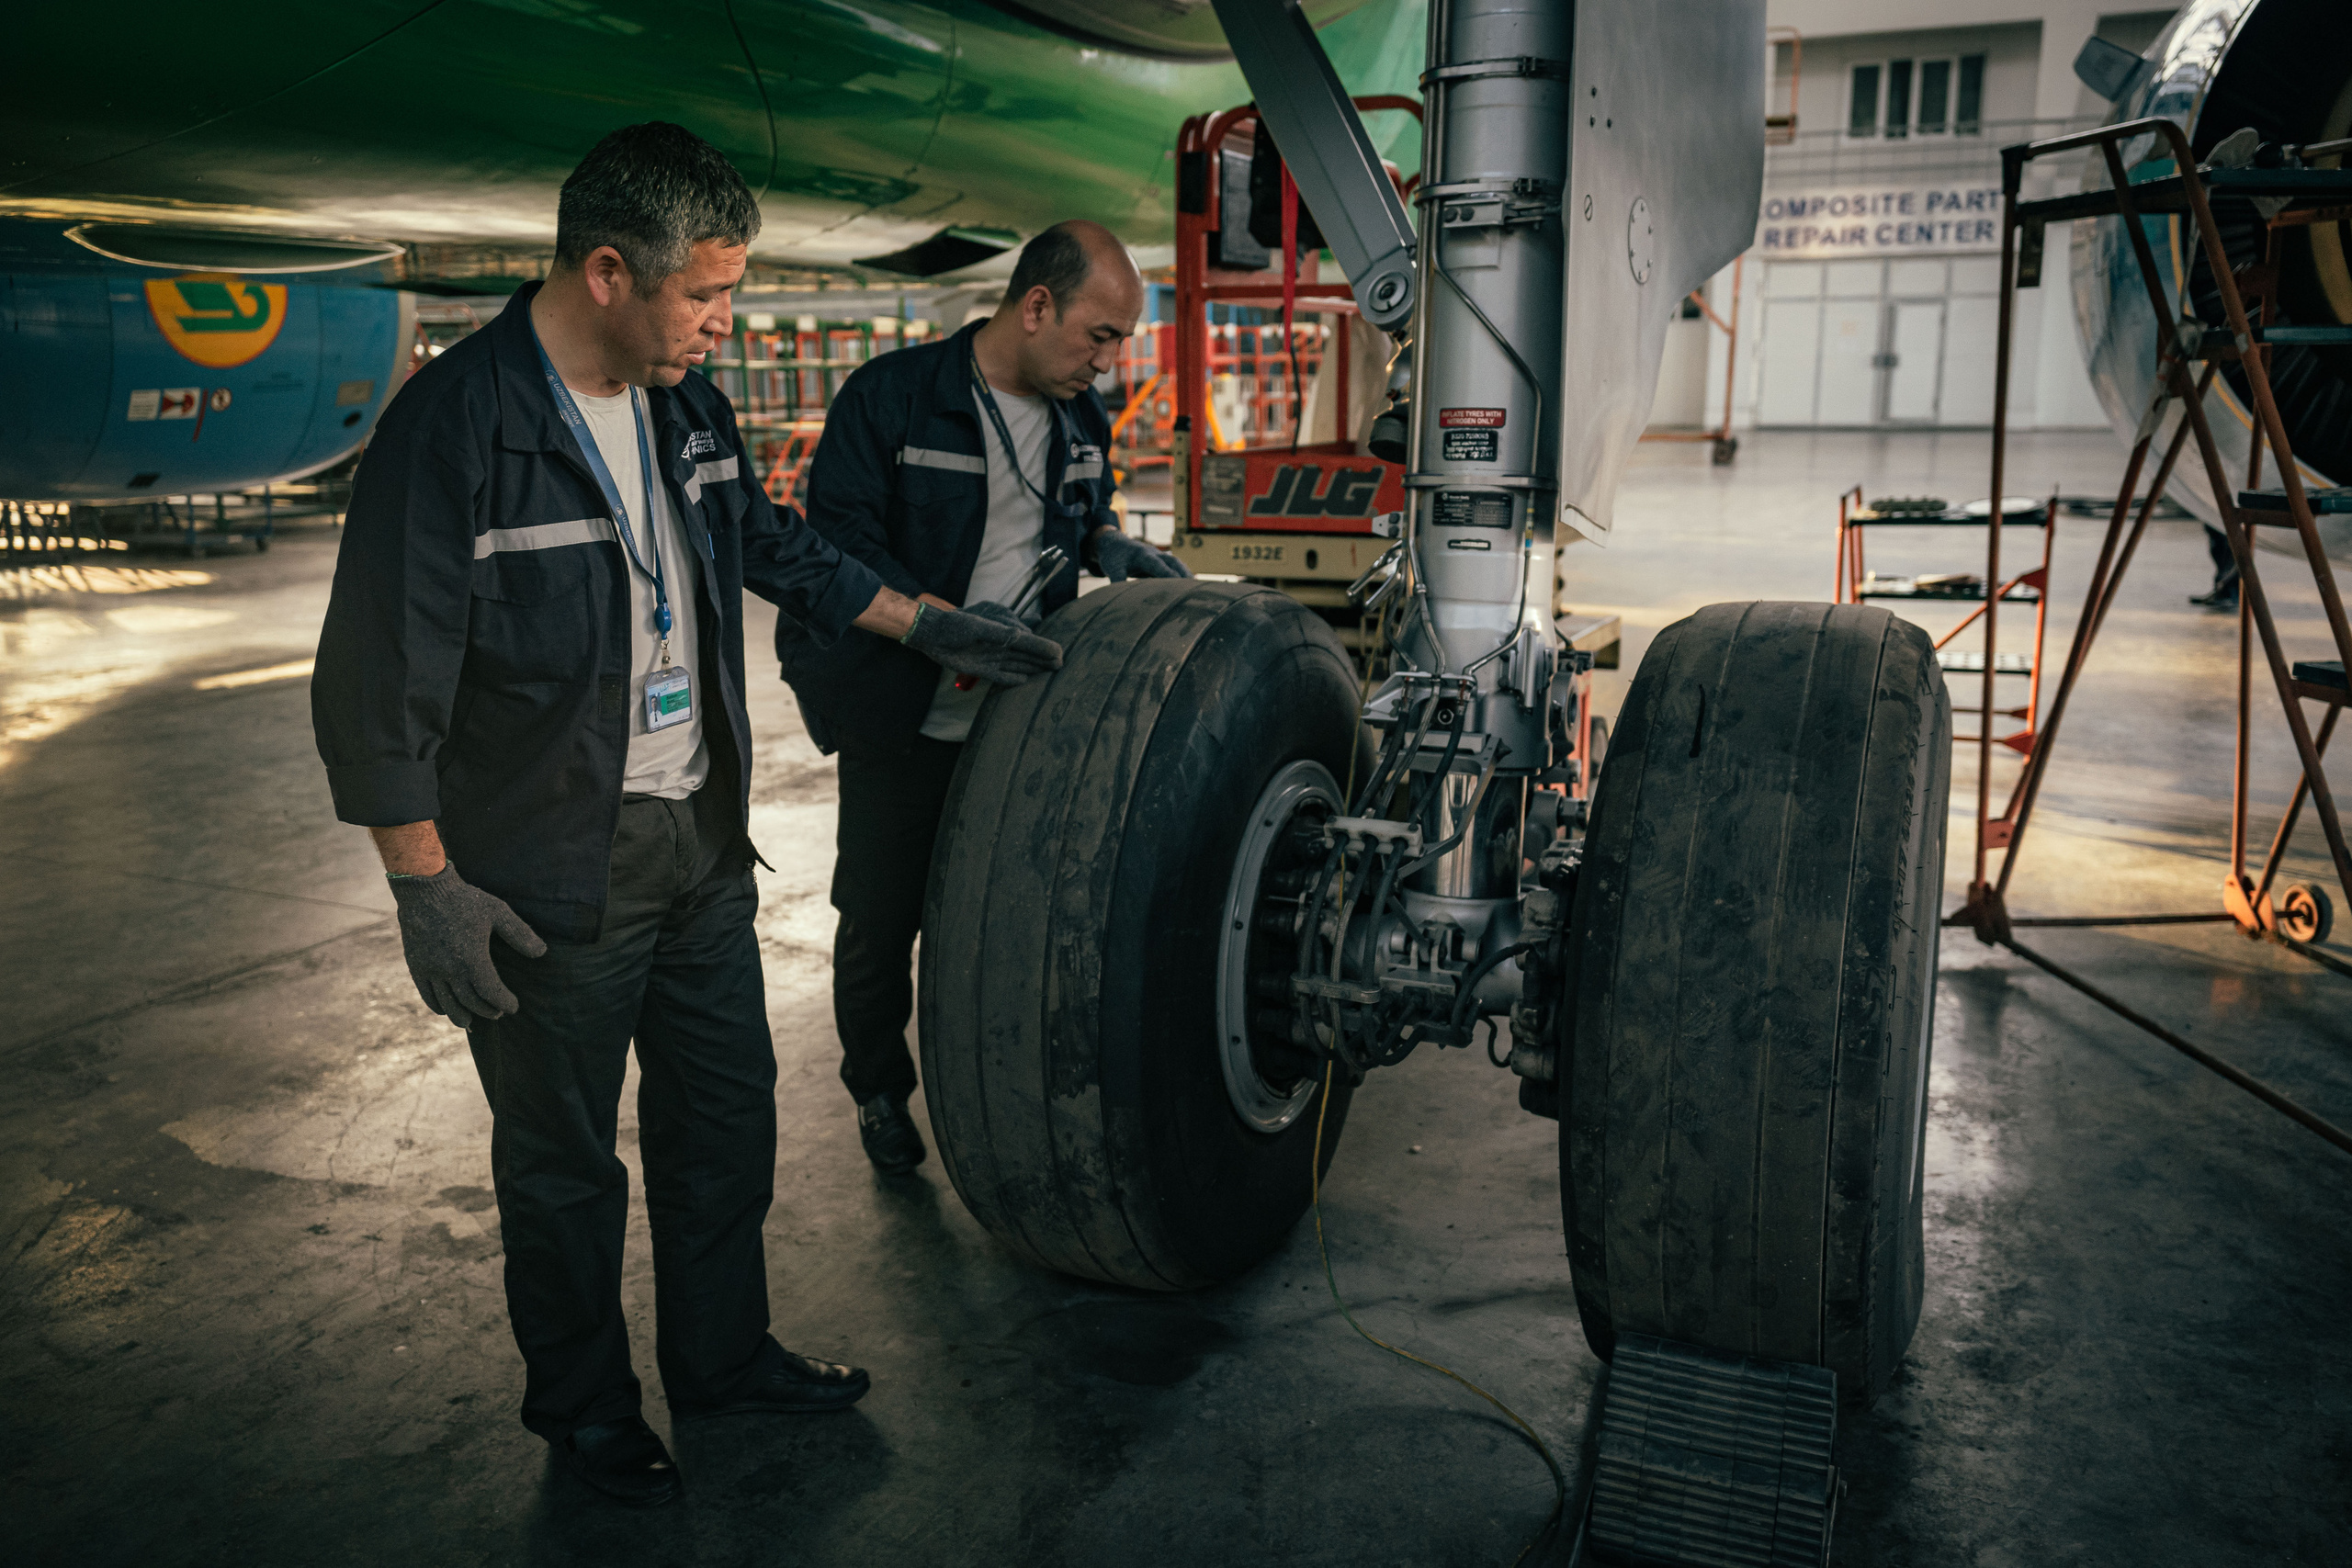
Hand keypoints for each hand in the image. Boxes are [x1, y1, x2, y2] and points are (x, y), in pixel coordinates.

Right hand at [387, 863, 547, 1028]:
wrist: (425, 890)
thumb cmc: (465, 900)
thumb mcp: (498, 912)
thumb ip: (520, 934)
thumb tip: (542, 953)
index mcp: (472, 959)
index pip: (492, 993)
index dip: (504, 1003)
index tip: (513, 1007)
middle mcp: (450, 970)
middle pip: (471, 1002)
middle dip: (487, 1010)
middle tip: (497, 1013)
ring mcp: (431, 970)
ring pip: (448, 1004)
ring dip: (461, 1016)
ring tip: (471, 1022)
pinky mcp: (416, 966)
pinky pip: (427, 994)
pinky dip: (438, 1006)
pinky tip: (446, 1010)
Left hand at [902, 603, 1063, 685]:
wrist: (930, 634)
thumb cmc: (954, 625)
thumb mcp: (980, 626)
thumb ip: (1002, 632)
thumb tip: (1025, 637)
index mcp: (1002, 626)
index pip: (1027, 639)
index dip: (1042, 647)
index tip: (1058, 653)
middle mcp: (999, 642)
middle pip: (1025, 652)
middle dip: (1042, 658)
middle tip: (1060, 664)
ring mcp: (991, 655)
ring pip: (1016, 663)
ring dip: (1032, 668)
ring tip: (1050, 671)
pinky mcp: (982, 668)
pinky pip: (1002, 675)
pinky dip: (1013, 679)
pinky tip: (1025, 681)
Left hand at [1092, 527, 1191, 581]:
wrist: (1113, 543)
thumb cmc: (1113, 557)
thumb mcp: (1112, 568)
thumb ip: (1118, 581)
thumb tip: (1121, 599)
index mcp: (1142, 554)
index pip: (1157, 565)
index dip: (1168, 574)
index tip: (1178, 583)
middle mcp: (1153, 554)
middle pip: (1173, 562)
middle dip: (1184, 573)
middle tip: (1195, 587)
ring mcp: (1158, 557)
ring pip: (1176, 564)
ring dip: (1186, 575)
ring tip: (1197, 589)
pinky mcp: (1159, 562)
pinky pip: (1173, 568)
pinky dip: (1182, 576)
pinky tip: (1190, 587)